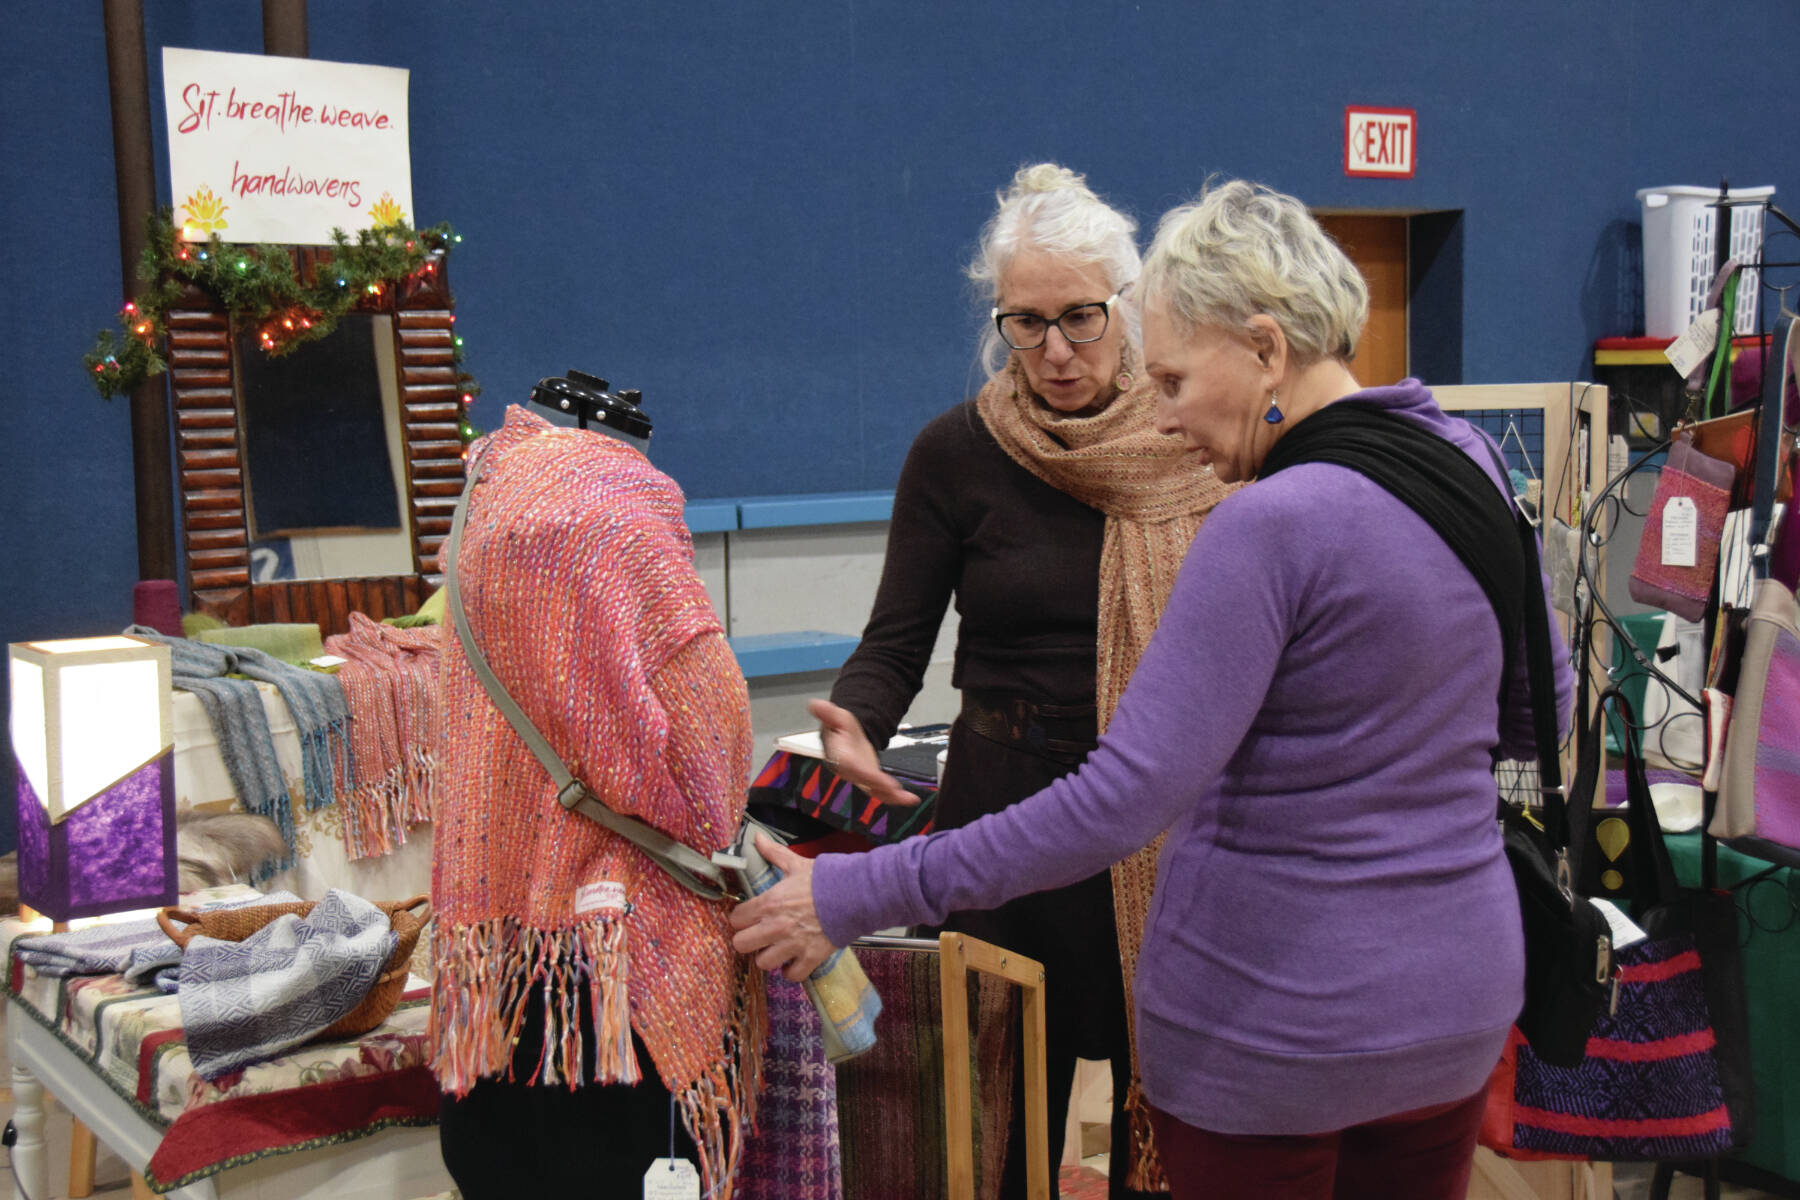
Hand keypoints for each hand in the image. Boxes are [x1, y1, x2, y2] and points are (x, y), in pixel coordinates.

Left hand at [730, 834, 835, 980]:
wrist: (856, 894)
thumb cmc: (825, 879)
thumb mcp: (796, 863)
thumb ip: (773, 853)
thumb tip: (756, 837)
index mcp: (769, 902)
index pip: (736, 919)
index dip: (741, 918)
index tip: (749, 917)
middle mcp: (776, 926)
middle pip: (741, 945)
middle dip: (748, 940)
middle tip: (759, 935)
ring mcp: (793, 944)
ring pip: (763, 963)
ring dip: (768, 957)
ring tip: (777, 949)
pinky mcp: (811, 957)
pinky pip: (792, 976)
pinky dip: (791, 971)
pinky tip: (793, 961)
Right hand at [807, 698, 918, 806]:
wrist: (845, 735)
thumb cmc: (839, 726)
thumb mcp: (836, 716)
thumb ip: (827, 713)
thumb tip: (814, 704)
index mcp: (839, 756)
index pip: (850, 767)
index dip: (863, 773)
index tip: (877, 778)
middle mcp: (849, 771)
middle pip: (864, 781)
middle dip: (879, 786)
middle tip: (895, 789)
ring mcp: (861, 778)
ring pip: (874, 791)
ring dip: (891, 796)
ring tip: (909, 799)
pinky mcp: (871, 782)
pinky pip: (882, 792)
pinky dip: (897, 798)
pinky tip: (911, 799)